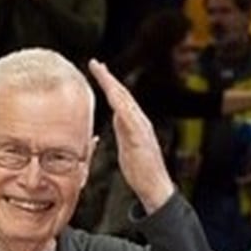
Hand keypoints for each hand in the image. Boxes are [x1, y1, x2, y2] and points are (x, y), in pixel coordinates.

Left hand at [89, 59, 173, 210]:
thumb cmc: (141, 171)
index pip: (120, 99)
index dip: (108, 83)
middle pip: (122, 95)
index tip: (97, 70)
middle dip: (108, 78)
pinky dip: (121, 106)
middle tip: (95, 63)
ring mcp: (141, 129)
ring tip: (101, 73)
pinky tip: (112, 96)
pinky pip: (129, 119)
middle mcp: (140, 122)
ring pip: (125, 102)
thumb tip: (117, 117)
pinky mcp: (140, 139)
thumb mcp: (127, 145)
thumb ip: (123, 130)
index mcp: (134, 124)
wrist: (155, 187)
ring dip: (113, 86)